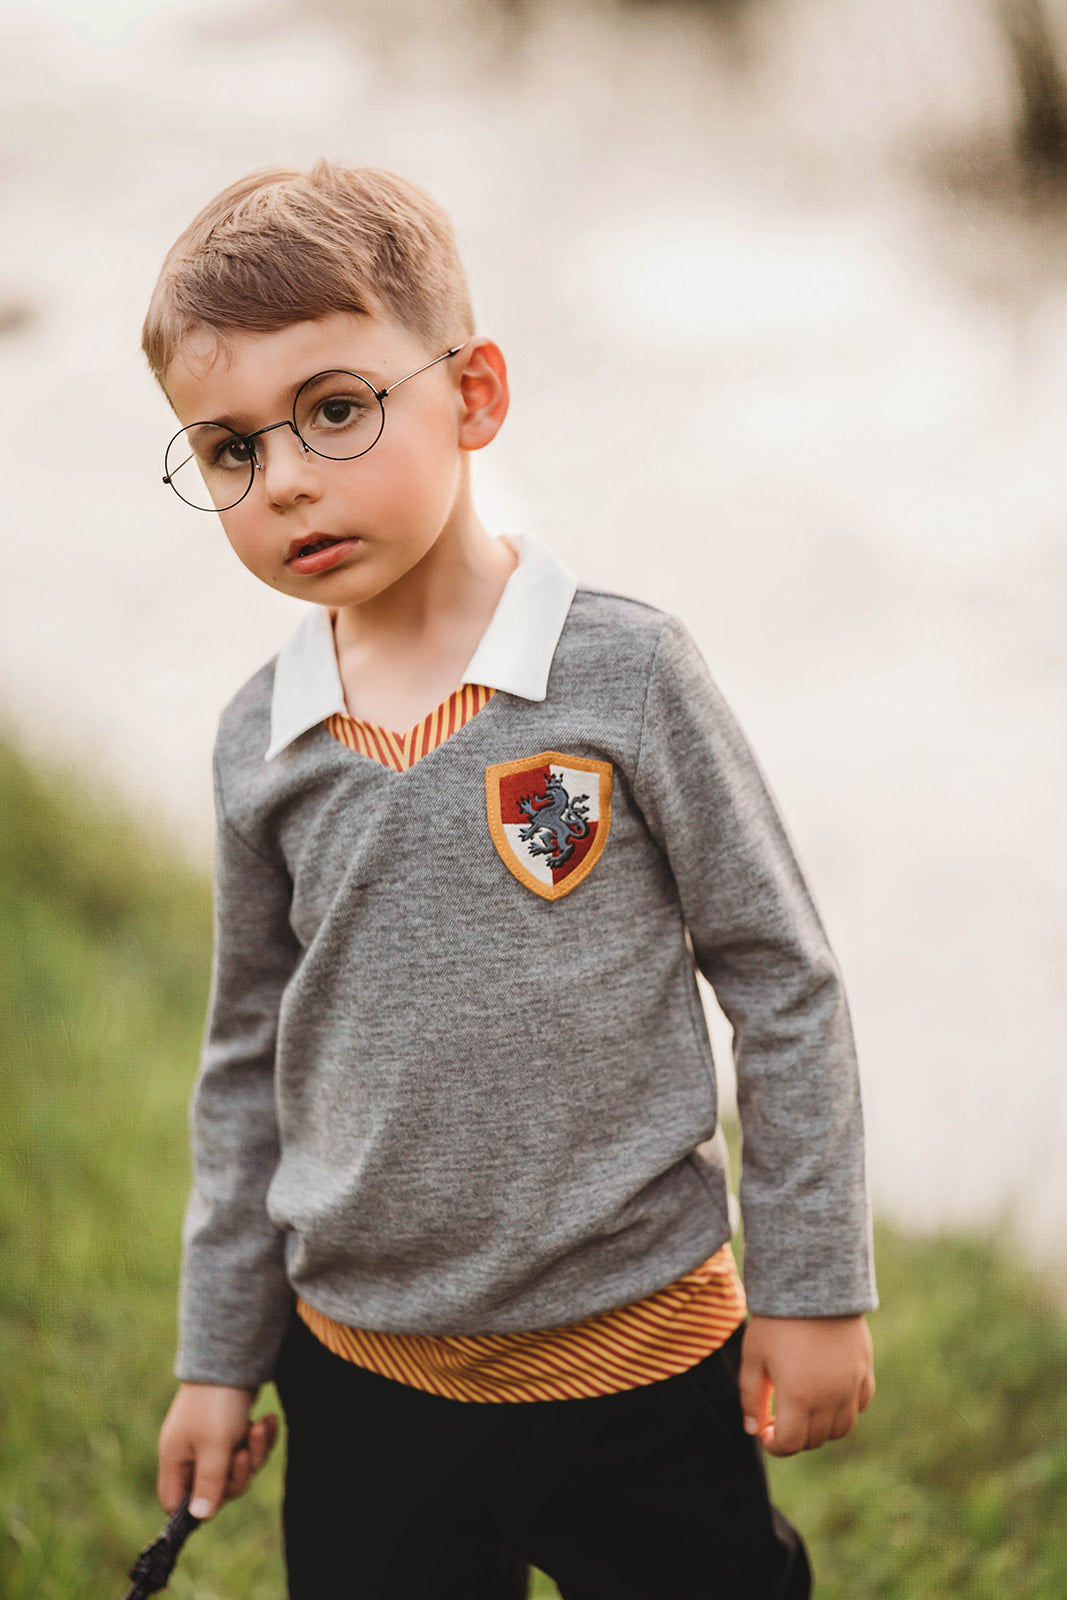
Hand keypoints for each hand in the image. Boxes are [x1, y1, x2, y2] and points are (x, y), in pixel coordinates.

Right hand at [158, 1382, 278, 1519]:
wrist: (234, 1356)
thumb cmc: (218, 1403)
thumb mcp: (215, 1447)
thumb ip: (209, 1483)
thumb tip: (200, 1517)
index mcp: (176, 1458)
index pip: (175, 1502)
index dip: (197, 1506)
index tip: (220, 1492)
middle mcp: (190, 1451)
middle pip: (216, 1488)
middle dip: (240, 1471)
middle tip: (245, 1450)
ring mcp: (211, 1438)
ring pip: (238, 1467)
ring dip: (254, 1451)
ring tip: (261, 1427)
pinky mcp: (231, 1426)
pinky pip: (249, 1446)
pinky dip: (261, 1437)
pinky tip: (269, 1420)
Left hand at [739, 1313, 873, 1456]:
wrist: (814, 1284)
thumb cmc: (777, 1320)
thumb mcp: (753, 1356)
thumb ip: (750, 1396)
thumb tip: (752, 1429)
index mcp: (799, 1396)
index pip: (790, 1444)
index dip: (774, 1445)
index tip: (765, 1432)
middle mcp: (830, 1398)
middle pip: (815, 1440)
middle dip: (795, 1436)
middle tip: (779, 1418)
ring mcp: (851, 1386)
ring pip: (841, 1429)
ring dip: (820, 1428)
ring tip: (803, 1407)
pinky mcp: (865, 1371)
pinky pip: (859, 1406)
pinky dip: (844, 1409)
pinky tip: (827, 1393)